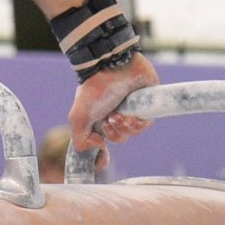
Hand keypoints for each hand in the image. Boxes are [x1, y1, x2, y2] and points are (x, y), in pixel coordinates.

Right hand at [68, 52, 158, 172]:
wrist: (112, 67)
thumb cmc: (95, 90)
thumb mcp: (79, 117)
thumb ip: (81, 140)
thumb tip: (99, 148)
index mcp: (99, 117)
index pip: (102, 142)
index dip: (102, 153)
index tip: (103, 158)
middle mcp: (115, 113)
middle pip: (119, 138)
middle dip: (113, 134)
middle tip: (109, 120)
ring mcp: (131, 108)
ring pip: (132, 133)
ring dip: (124, 129)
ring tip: (118, 116)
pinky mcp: (146, 104)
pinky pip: (145, 124)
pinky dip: (137, 125)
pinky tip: (130, 117)